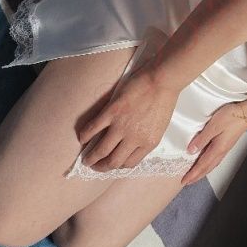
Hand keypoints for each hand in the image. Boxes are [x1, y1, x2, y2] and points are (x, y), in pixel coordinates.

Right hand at [77, 57, 179, 171]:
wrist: (163, 80)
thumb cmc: (164, 100)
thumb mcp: (160, 126)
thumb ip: (145, 137)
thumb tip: (132, 145)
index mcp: (149, 143)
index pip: (130, 163)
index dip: (118, 165)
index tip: (112, 163)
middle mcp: (135, 138)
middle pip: (114, 161)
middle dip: (102, 167)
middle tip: (94, 166)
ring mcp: (122, 126)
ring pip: (102, 150)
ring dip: (91, 158)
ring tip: (85, 159)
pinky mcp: (112, 112)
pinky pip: (93, 129)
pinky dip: (85, 136)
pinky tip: (82, 138)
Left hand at [181, 101, 246, 185]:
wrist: (246, 114)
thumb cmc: (231, 118)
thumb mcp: (213, 126)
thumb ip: (201, 139)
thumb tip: (191, 150)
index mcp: (217, 149)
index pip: (202, 165)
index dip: (192, 174)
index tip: (184, 181)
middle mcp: (221, 152)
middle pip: (206, 168)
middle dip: (196, 177)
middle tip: (187, 182)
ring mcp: (224, 149)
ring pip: (211, 165)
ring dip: (202, 172)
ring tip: (195, 176)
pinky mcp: (226, 145)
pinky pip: (215, 160)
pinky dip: (208, 165)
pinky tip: (207, 163)